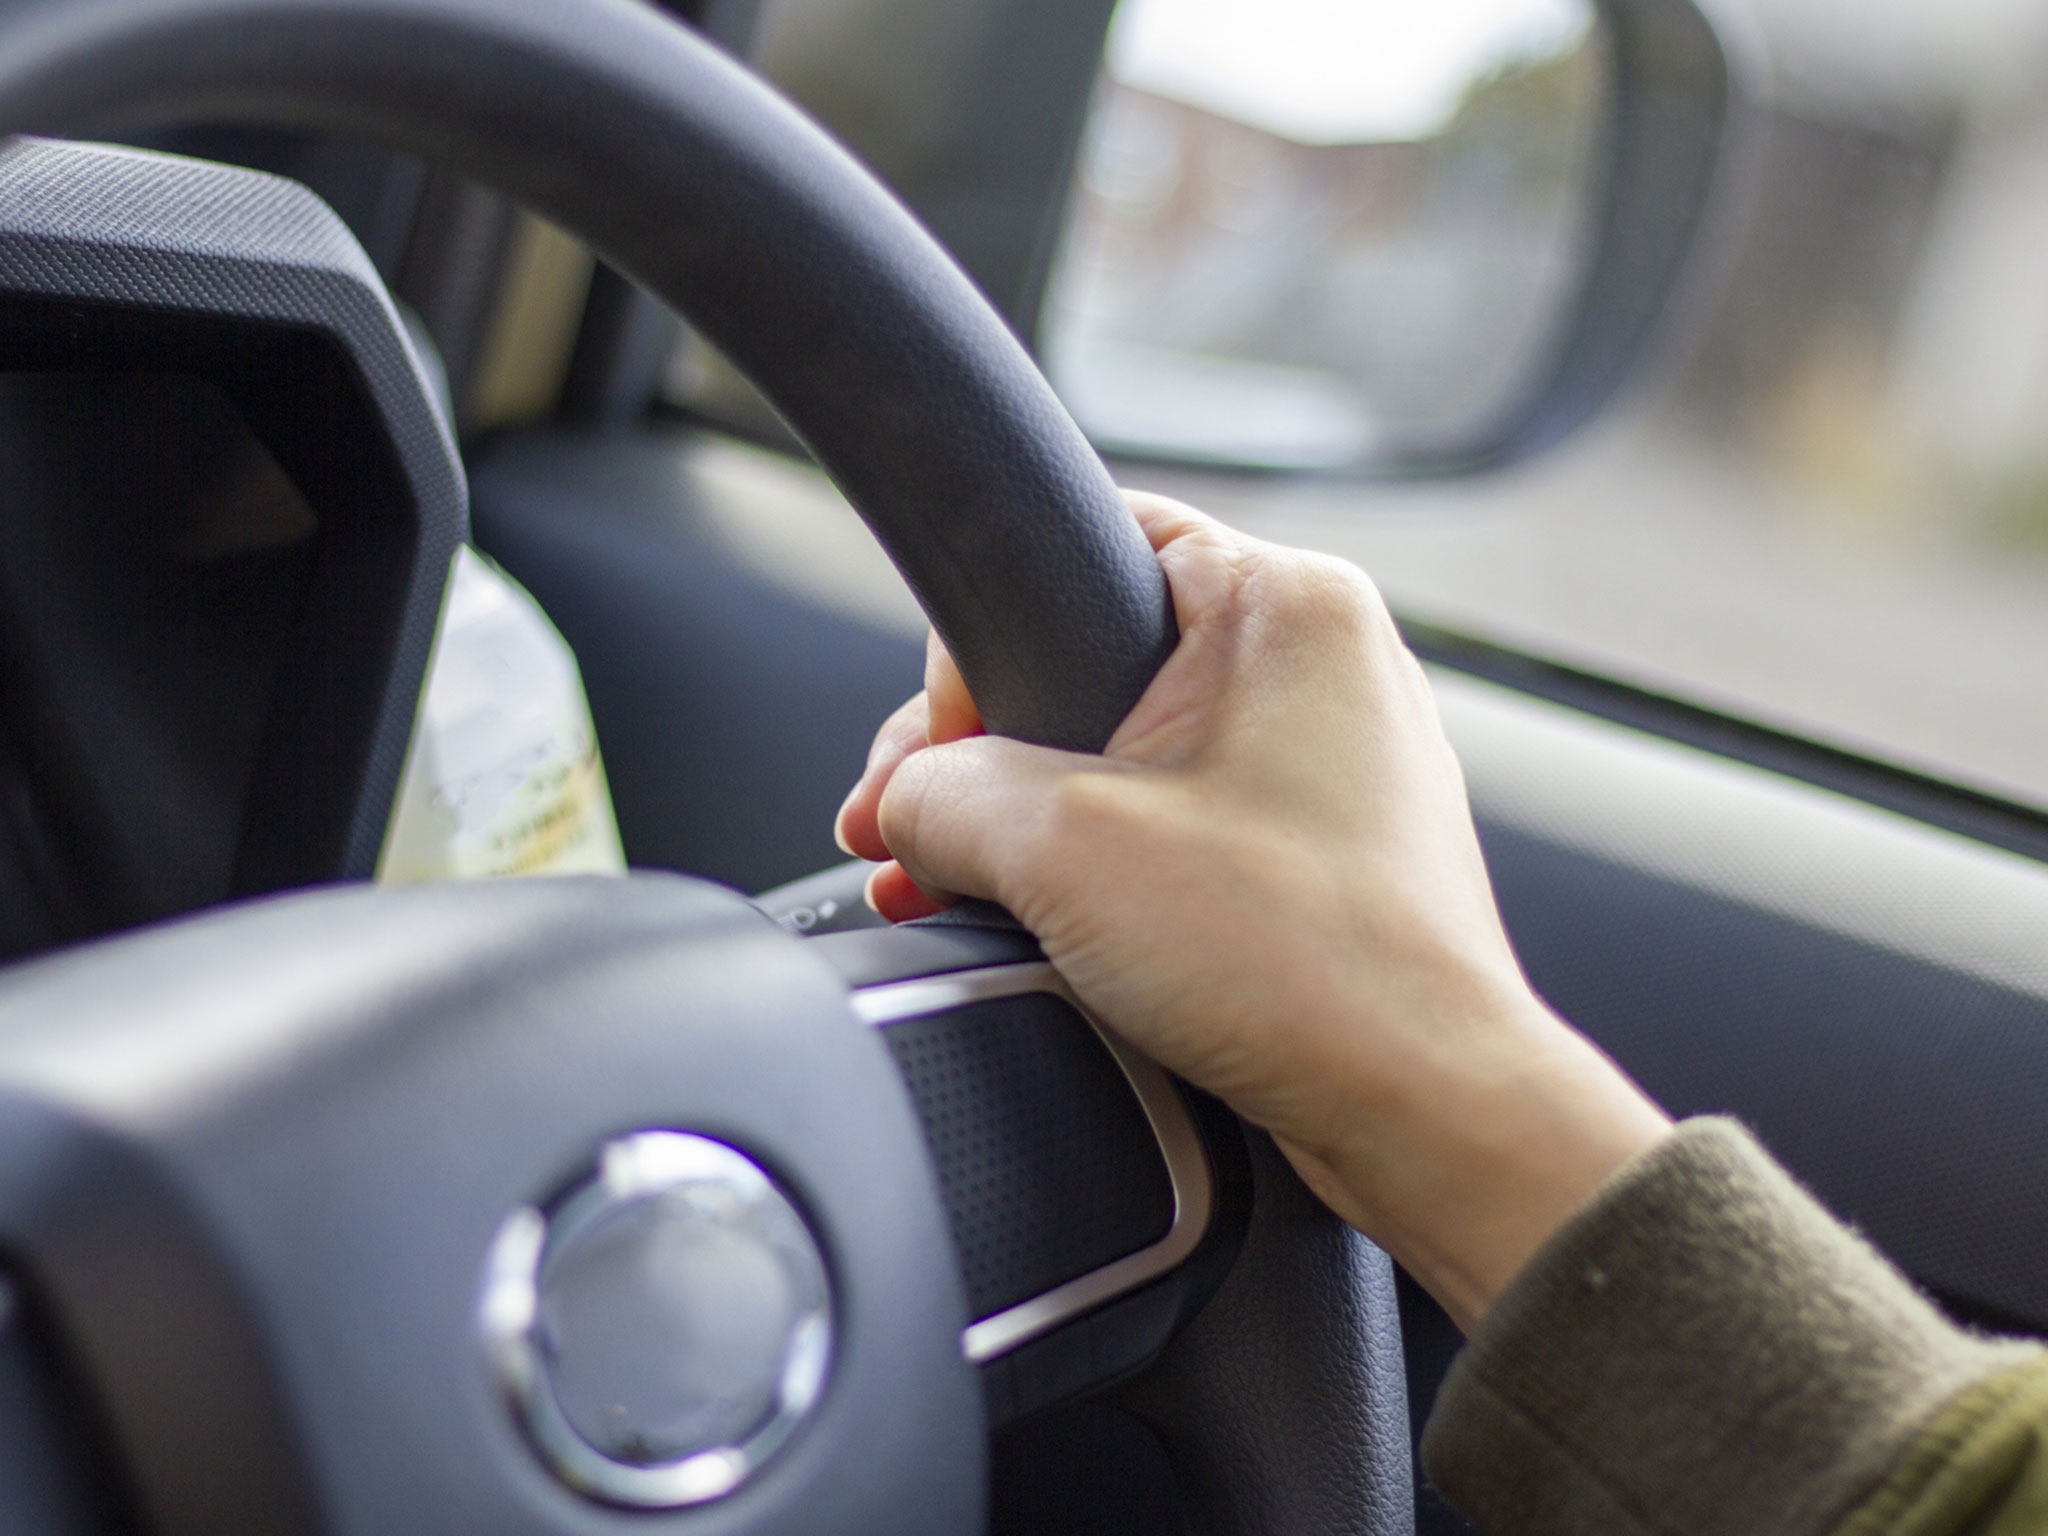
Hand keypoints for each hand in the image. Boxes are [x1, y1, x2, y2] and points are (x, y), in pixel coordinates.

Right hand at [836, 492, 1669, 1329]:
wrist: (1424, 1112)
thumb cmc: (1309, 965)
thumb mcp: (1064, 850)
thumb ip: (945, 794)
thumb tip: (903, 802)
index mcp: (1285, 602)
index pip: (1085, 549)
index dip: (979, 652)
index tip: (939, 749)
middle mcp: (1322, 663)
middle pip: (1091, 662)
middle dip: (981, 759)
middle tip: (913, 831)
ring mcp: (1328, 760)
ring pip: (1127, 756)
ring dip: (1026, 824)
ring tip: (950, 887)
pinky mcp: (1319, 848)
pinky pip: (1176, 826)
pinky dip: (1098, 869)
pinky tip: (1030, 924)